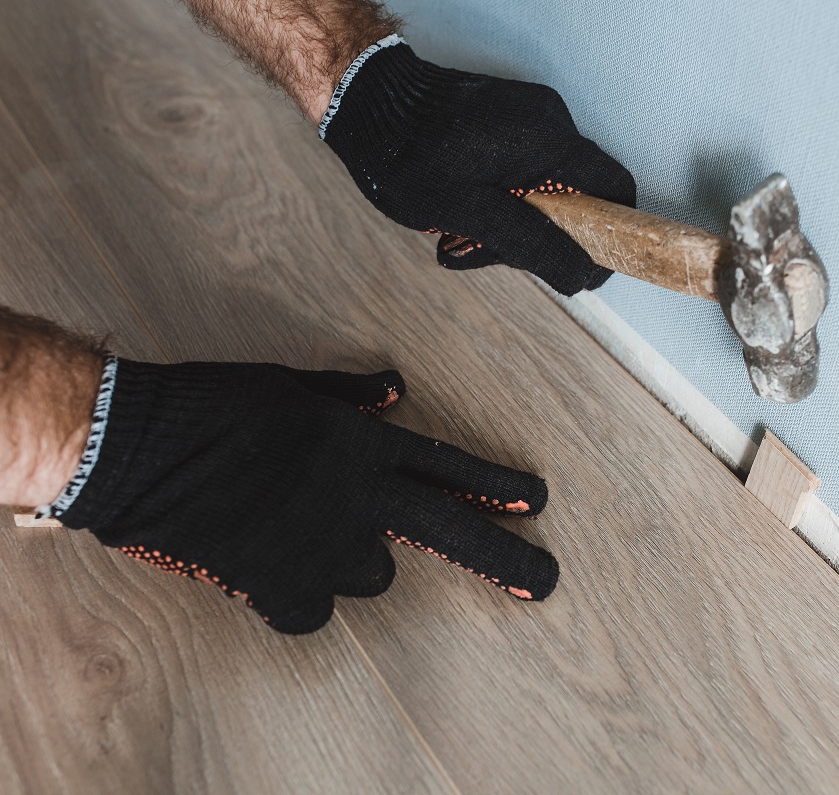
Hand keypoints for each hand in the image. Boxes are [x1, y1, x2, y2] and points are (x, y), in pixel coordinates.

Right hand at [52, 358, 557, 633]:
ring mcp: (323, 546)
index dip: (496, 484)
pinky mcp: (281, 586)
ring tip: (307, 531)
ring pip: (372, 574)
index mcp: (363, 444)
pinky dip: (301, 596)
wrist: (137, 447)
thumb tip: (394, 389)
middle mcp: (358, 498)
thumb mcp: (293, 385)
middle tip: (545, 582)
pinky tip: (273, 568)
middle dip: (504, 557)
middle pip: (449, 532)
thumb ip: (352, 396)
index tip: (538, 501)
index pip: (448, 465)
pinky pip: (313, 609)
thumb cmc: (213, 404)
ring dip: (355, 559)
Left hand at [320, 36, 636, 295]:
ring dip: (514, 222)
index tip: (586, 268)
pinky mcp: (509, 119)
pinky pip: (525, 170)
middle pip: (578, 195)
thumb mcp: (470, 213)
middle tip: (493, 254)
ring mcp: (529, 116)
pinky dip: (502, 200)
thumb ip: (531, 244)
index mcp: (549, 140)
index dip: (611, 236)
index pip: (615, 189)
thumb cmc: (406, 154)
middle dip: (542, 236)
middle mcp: (549, 121)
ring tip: (463, 235)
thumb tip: (579, 274)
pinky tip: (464, 213)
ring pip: (547, 188)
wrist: (365, 101)